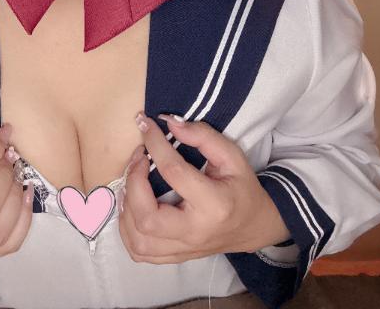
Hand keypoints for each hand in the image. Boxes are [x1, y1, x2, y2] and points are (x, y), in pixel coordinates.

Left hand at [118, 113, 291, 263]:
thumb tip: (169, 123)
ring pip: (138, 240)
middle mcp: (195, 232)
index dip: (155, 144)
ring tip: (133, 180)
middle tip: (139, 158)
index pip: (174, 173)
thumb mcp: (232, 156)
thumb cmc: (241, 187)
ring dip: (126, 206)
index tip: (146, 124)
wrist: (253, 226)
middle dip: (134, 183)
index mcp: (214, 204)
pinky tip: (131, 205)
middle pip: (148, 218)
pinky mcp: (175, 257)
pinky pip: (139, 252)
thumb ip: (202, 136)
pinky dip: (127, 228)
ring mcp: (183, 249)